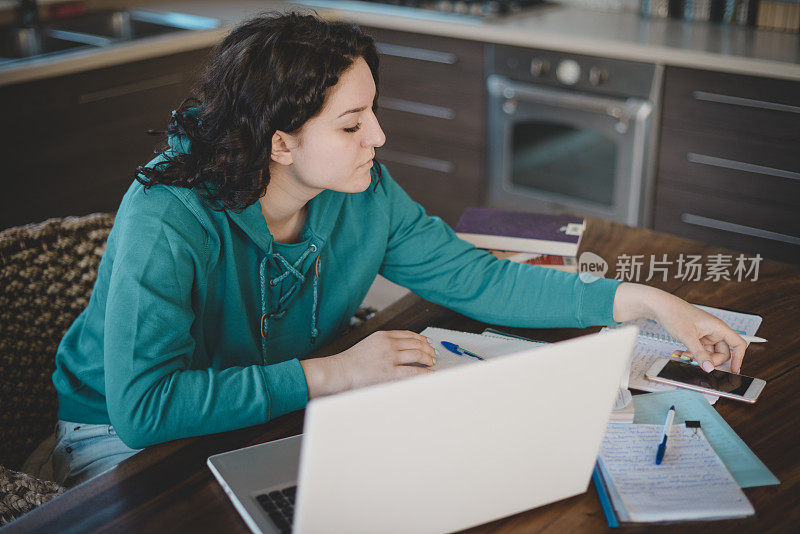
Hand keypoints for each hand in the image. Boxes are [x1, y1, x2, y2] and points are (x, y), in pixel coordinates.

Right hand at [300, 330, 436, 397]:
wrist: (340, 370)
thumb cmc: (351, 361)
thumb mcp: (369, 344)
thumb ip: (383, 344)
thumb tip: (399, 350)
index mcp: (383, 335)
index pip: (408, 334)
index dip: (421, 339)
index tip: (427, 343)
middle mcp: (388, 344)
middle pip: (416, 343)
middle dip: (428, 349)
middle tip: (433, 354)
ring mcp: (390, 358)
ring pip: (418, 354)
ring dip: (428, 358)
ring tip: (432, 363)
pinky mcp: (390, 372)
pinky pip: (414, 371)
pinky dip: (426, 372)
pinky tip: (431, 374)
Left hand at [613, 283, 747, 372]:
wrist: (659, 306)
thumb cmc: (674, 313)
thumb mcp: (687, 337)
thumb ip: (699, 354)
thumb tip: (710, 368)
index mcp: (718, 327)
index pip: (738, 344)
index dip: (739, 358)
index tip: (734, 370)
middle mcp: (714, 330)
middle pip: (723, 352)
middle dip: (711, 360)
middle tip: (698, 362)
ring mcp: (705, 334)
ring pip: (709, 353)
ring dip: (698, 357)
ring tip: (684, 355)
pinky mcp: (696, 336)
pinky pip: (699, 350)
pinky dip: (692, 354)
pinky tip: (682, 353)